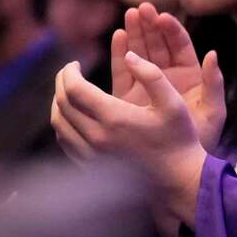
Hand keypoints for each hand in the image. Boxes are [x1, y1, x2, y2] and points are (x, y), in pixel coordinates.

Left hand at [51, 53, 206, 225]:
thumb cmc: (178, 140)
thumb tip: (129, 56)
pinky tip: (73, 117)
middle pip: (62, 105)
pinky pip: (66, 142)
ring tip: (68, 91)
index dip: (69, 72)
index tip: (75, 64)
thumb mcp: (172, 103)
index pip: (75, 89)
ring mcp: (92, 155)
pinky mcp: (91, 167)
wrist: (178, 180)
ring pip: (59, 124)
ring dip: (58, 104)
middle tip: (69, 72)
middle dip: (61, 83)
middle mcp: (97, 137)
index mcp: (114, 118)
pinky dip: (63, 124)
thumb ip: (151, 75)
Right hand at [113, 3, 225, 150]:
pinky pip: (125, 71)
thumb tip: (213, 54)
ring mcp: (148, 85)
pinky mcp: (130, 97)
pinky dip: (121, 53)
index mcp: (190, 77)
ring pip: (141, 53)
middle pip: (158, 44)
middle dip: (150, 25)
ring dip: (135, 33)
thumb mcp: (213, 112)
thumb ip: (214, 84)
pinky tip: (117, 36)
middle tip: (141, 8)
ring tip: (128, 15)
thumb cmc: (202, 141)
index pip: (180, 47)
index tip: (163, 16)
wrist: (178, 168)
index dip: (172, 30)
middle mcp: (169, 77)